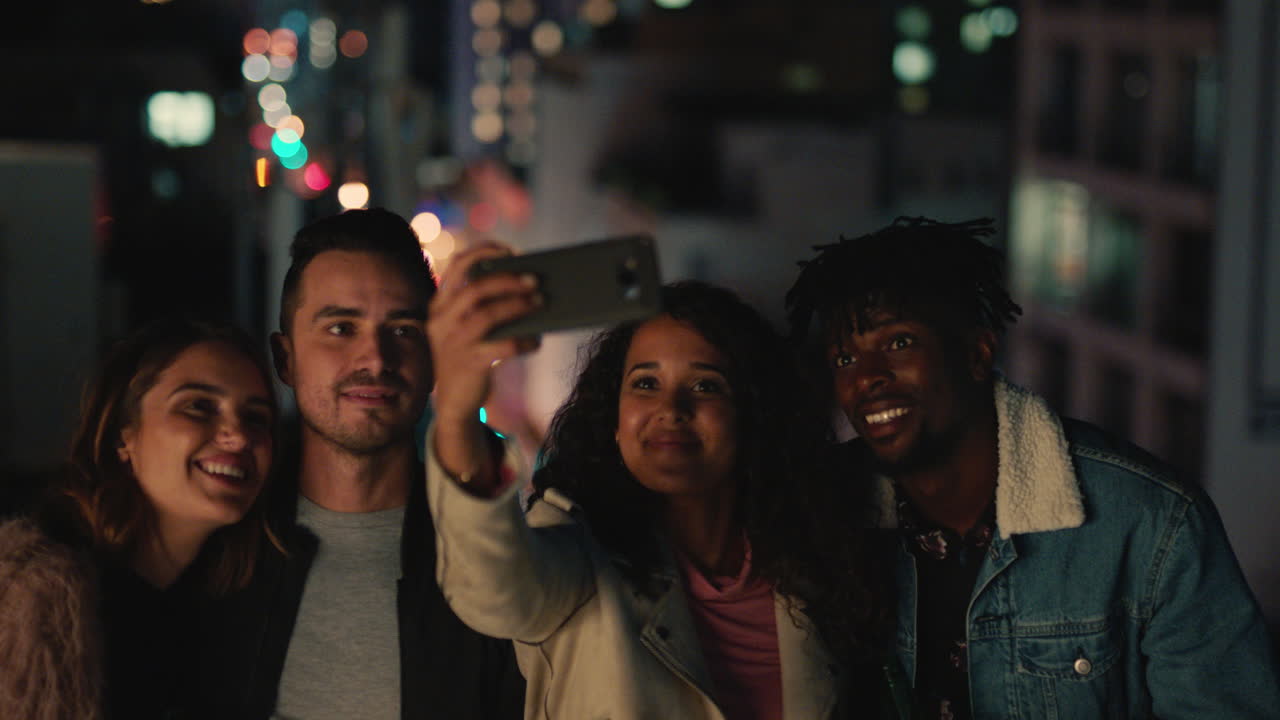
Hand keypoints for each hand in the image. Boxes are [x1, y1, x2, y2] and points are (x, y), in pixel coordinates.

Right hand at [428, 243, 540, 486]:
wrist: (454, 404)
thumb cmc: (467, 357)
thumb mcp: (463, 329)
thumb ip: (480, 307)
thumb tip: (524, 284)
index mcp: (439, 305)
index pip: (456, 267)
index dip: (483, 253)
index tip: (509, 251)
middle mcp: (442, 320)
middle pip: (476, 288)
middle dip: (508, 280)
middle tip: (534, 279)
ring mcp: (454, 342)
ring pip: (488, 315)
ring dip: (518, 306)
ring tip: (540, 302)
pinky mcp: (470, 363)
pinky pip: (503, 346)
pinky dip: (524, 340)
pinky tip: (535, 340)